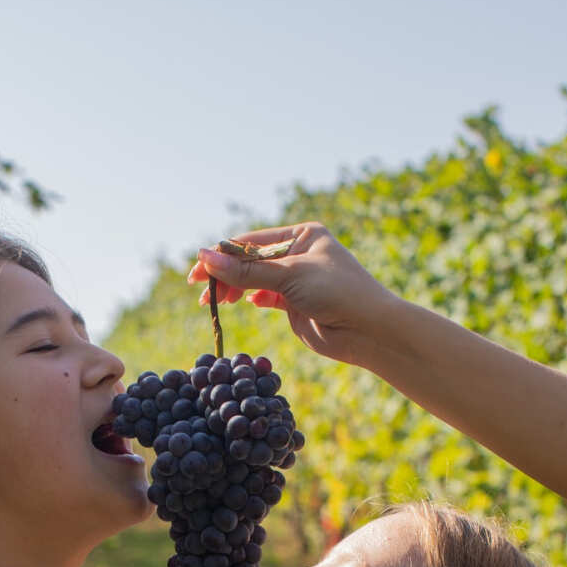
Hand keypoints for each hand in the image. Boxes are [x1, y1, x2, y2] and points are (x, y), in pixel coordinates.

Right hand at [187, 222, 395, 371]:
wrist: (368, 331)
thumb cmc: (336, 292)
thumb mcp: (288, 276)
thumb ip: (245, 271)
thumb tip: (202, 256)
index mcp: (301, 235)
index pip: (251, 241)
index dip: (222, 254)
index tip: (198, 270)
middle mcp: (298, 253)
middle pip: (250, 261)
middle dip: (225, 274)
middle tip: (200, 291)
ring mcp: (297, 279)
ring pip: (255, 280)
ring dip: (234, 289)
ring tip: (215, 302)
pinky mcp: (296, 304)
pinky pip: (266, 297)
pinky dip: (252, 298)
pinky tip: (243, 303)